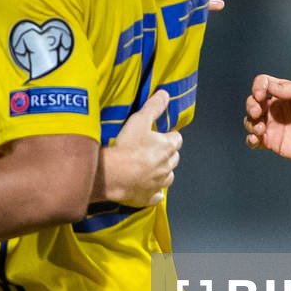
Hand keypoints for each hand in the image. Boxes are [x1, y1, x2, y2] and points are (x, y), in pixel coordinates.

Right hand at [96, 89, 179, 205]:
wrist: (114, 175)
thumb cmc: (127, 146)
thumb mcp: (139, 120)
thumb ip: (153, 107)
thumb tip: (165, 94)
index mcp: (168, 147)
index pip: (177, 139)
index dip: (170, 136)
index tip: (161, 134)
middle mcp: (168, 166)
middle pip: (174, 158)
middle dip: (167, 153)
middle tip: (152, 149)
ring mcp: (160, 183)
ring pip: (168, 177)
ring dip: (162, 172)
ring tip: (149, 167)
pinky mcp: (149, 197)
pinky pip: (156, 195)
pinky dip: (154, 192)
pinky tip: (147, 187)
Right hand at [243, 74, 290, 163]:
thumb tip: (269, 86)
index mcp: (285, 94)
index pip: (263, 83)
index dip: (258, 87)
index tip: (262, 95)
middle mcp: (276, 108)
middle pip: (252, 101)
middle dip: (251, 105)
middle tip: (258, 112)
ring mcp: (273, 125)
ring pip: (250, 120)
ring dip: (250, 123)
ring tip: (261, 129)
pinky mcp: (272, 142)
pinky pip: (253, 140)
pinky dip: (250, 139)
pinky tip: (256, 140)